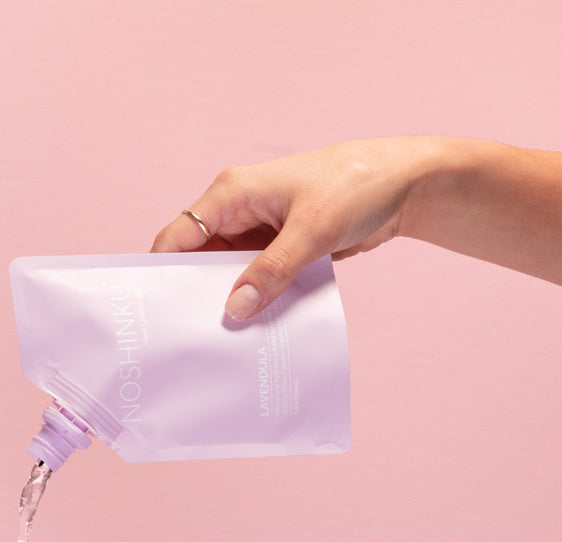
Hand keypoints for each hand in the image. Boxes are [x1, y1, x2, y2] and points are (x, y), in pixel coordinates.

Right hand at [151, 136, 437, 320]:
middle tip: (190, 335)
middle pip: (197, 259)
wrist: (404, 185)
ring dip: (226, 300)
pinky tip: (251, 326)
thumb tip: (235, 310)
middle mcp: (237, 211)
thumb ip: (271, 271)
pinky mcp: (276, 248)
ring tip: (220, 337)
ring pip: (225, 273)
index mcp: (232, 193)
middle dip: (194, 293)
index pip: (178, 236)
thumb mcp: (312, 231)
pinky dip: (251, 300)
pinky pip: (252, 279)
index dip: (162, 272)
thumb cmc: (357, 186)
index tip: (157, 313)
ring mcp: (256, 231)